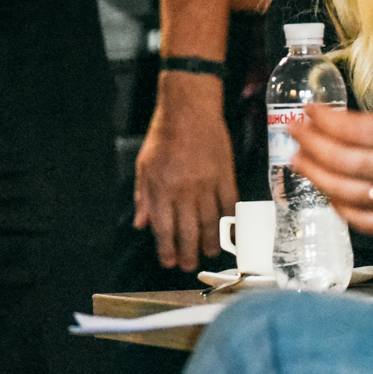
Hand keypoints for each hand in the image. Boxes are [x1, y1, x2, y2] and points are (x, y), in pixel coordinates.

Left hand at [134, 73, 237, 270]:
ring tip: (210, 253)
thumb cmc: (165, 134)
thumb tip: (141, 223)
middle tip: (190, 265)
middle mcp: (184, 190)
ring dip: (211, 242)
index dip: (167, 249)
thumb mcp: (144, 165)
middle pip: (188, 231)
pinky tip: (230, 231)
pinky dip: (230, 221)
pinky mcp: (226, 176)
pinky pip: (229, 205)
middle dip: (189, 253)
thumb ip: (143, 197)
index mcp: (161, 188)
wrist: (190, 108)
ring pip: (211, 223)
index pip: (164, 229)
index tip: (169, 261)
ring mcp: (207, 184)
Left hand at [289, 53, 372, 244]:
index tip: (311, 109)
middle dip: (311, 144)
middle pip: (346, 161)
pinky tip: (328, 192)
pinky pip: (365, 223)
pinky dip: (339, 207)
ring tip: (297, 159)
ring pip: (348, 194)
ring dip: (316, 175)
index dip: (327, 120)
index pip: (361, 129)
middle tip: (293, 129)